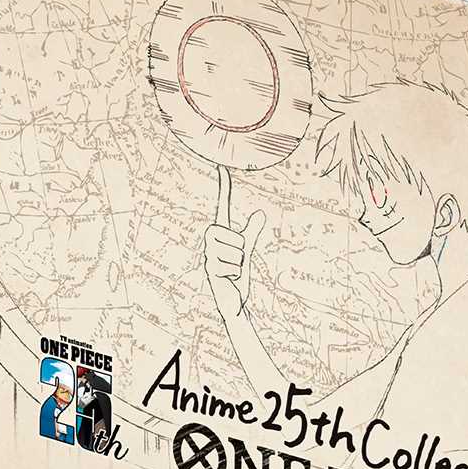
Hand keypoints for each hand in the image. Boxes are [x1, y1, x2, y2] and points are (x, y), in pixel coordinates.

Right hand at [202, 166, 266, 312]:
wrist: (232, 300)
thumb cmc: (237, 276)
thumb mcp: (248, 251)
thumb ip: (252, 233)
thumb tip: (259, 214)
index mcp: (220, 233)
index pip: (222, 206)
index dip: (224, 188)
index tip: (222, 167)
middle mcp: (210, 241)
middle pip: (235, 235)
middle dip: (242, 250)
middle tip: (237, 262)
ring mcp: (208, 255)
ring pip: (236, 251)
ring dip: (240, 265)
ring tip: (233, 272)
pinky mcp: (210, 270)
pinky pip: (233, 266)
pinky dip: (236, 275)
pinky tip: (229, 280)